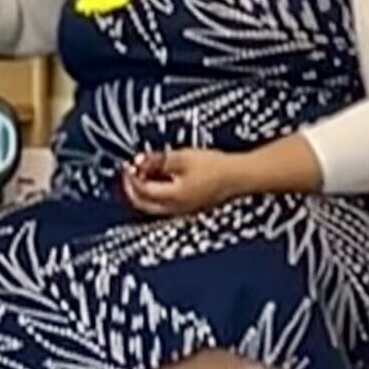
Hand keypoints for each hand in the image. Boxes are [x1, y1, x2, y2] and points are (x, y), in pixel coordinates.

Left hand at [124, 149, 247, 216]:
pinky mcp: (190, 207)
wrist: (240, 176)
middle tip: (129, 173)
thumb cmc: (217, 168)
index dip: (131, 177)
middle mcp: (176, 208)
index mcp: (172, 197)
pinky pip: (165, 204)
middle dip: (132, 188)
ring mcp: (183, 210)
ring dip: (144, 192)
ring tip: (143, 174)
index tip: (128, 165)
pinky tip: (161, 180)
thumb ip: (158, 160)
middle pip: (143, 204)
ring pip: (153, 206)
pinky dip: (157, 193)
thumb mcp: (183, 158)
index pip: (141, 191)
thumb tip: (139, 160)